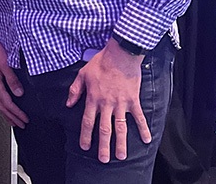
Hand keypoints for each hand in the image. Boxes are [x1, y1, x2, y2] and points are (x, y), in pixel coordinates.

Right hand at [0, 37, 28, 127]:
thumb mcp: (5, 63)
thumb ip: (12, 79)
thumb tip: (19, 93)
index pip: (7, 103)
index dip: (17, 113)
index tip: (24, 119)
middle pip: (1, 107)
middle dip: (11, 117)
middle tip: (20, 125)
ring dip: (5, 113)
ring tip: (11, 120)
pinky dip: (0, 105)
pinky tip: (2, 104)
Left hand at [67, 39, 149, 162]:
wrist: (120, 55)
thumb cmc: (100, 63)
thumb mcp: (82, 74)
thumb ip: (75, 90)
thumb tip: (69, 104)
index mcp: (93, 99)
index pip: (87, 122)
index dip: (86, 135)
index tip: (85, 147)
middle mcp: (106, 104)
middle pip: (104, 129)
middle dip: (103, 146)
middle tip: (103, 160)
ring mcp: (121, 104)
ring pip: (120, 127)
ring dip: (121, 143)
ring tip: (121, 156)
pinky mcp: (133, 101)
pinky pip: (139, 117)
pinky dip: (143, 129)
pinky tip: (147, 140)